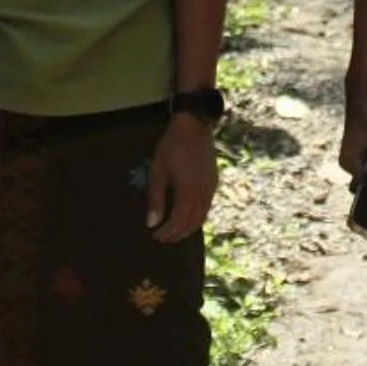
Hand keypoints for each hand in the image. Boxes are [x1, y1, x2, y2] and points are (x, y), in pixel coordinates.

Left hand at [146, 114, 217, 242]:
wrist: (194, 126)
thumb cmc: (171, 147)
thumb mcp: (158, 171)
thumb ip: (156, 199)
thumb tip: (152, 223)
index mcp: (188, 192)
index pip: (178, 221)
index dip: (167, 232)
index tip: (156, 236)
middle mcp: (202, 194)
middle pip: (192, 222)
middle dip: (177, 233)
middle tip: (164, 238)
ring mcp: (211, 188)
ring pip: (202, 216)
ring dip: (189, 228)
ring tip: (175, 232)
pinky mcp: (214, 182)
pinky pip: (207, 207)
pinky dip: (197, 217)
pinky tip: (189, 216)